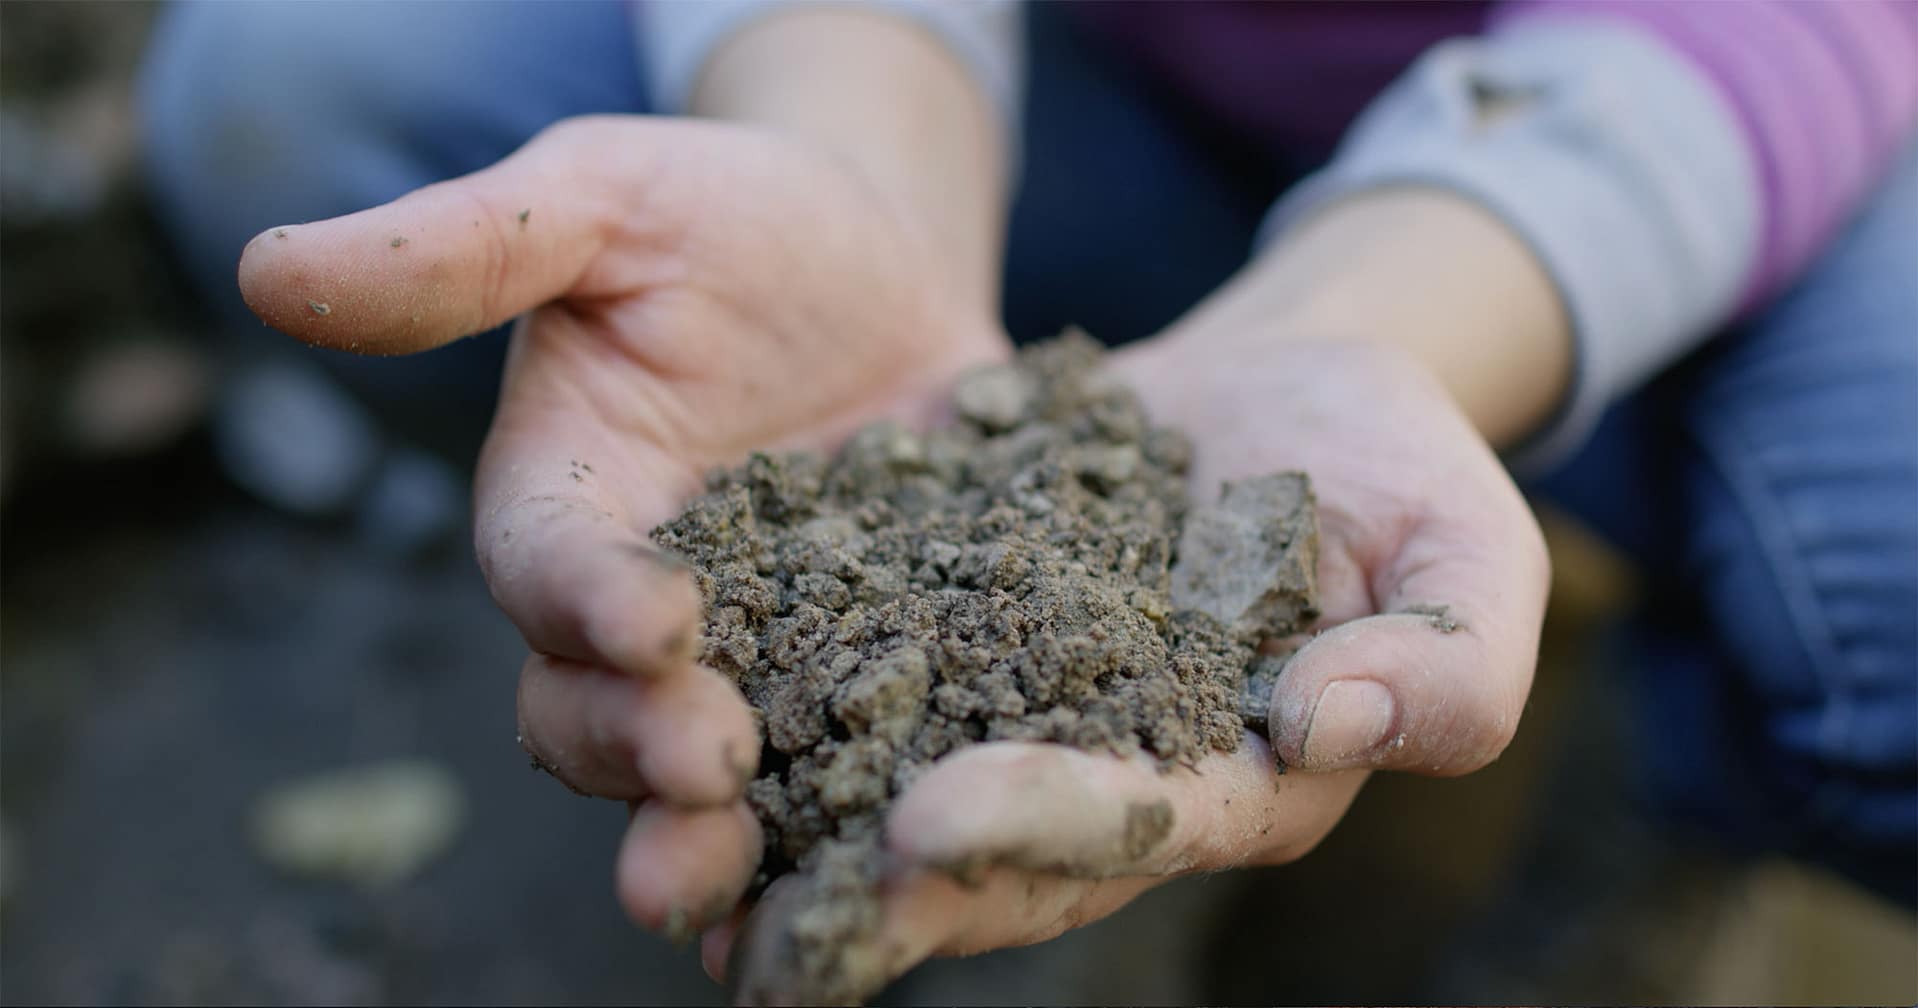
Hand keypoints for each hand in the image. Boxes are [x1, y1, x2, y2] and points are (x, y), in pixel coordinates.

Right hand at [238, 115, 1009, 936]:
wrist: (881, 257)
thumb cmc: (724, 217)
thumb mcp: (606, 200)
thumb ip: (464, 249)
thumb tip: (266, 269)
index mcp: (563, 502)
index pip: (544, 571)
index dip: (583, 603)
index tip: (653, 622)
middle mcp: (641, 606)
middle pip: (600, 714)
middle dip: (640, 752)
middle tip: (712, 768)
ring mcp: (760, 648)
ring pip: (705, 775)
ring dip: (719, 834)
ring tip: (763, 871)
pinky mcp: (868, 666)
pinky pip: (858, 751)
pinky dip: (871, 803)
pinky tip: (918, 841)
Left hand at [712, 338, 1547, 996]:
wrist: (1266, 383)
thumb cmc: (1383, 459)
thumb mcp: (1464, 540)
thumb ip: (1448, 655)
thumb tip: (1330, 729)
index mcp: (1231, 780)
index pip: (1133, 824)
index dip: (1036, 826)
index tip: (930, 821)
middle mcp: (1102, 775)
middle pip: (986, 853)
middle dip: (869, 881)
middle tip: (748, 904)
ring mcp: (1005, 715)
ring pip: (887, 799)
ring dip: (784, 843)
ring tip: (672, 870)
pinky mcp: (931, 636)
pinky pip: (837, 686)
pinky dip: (760, 714)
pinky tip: (656, 733)